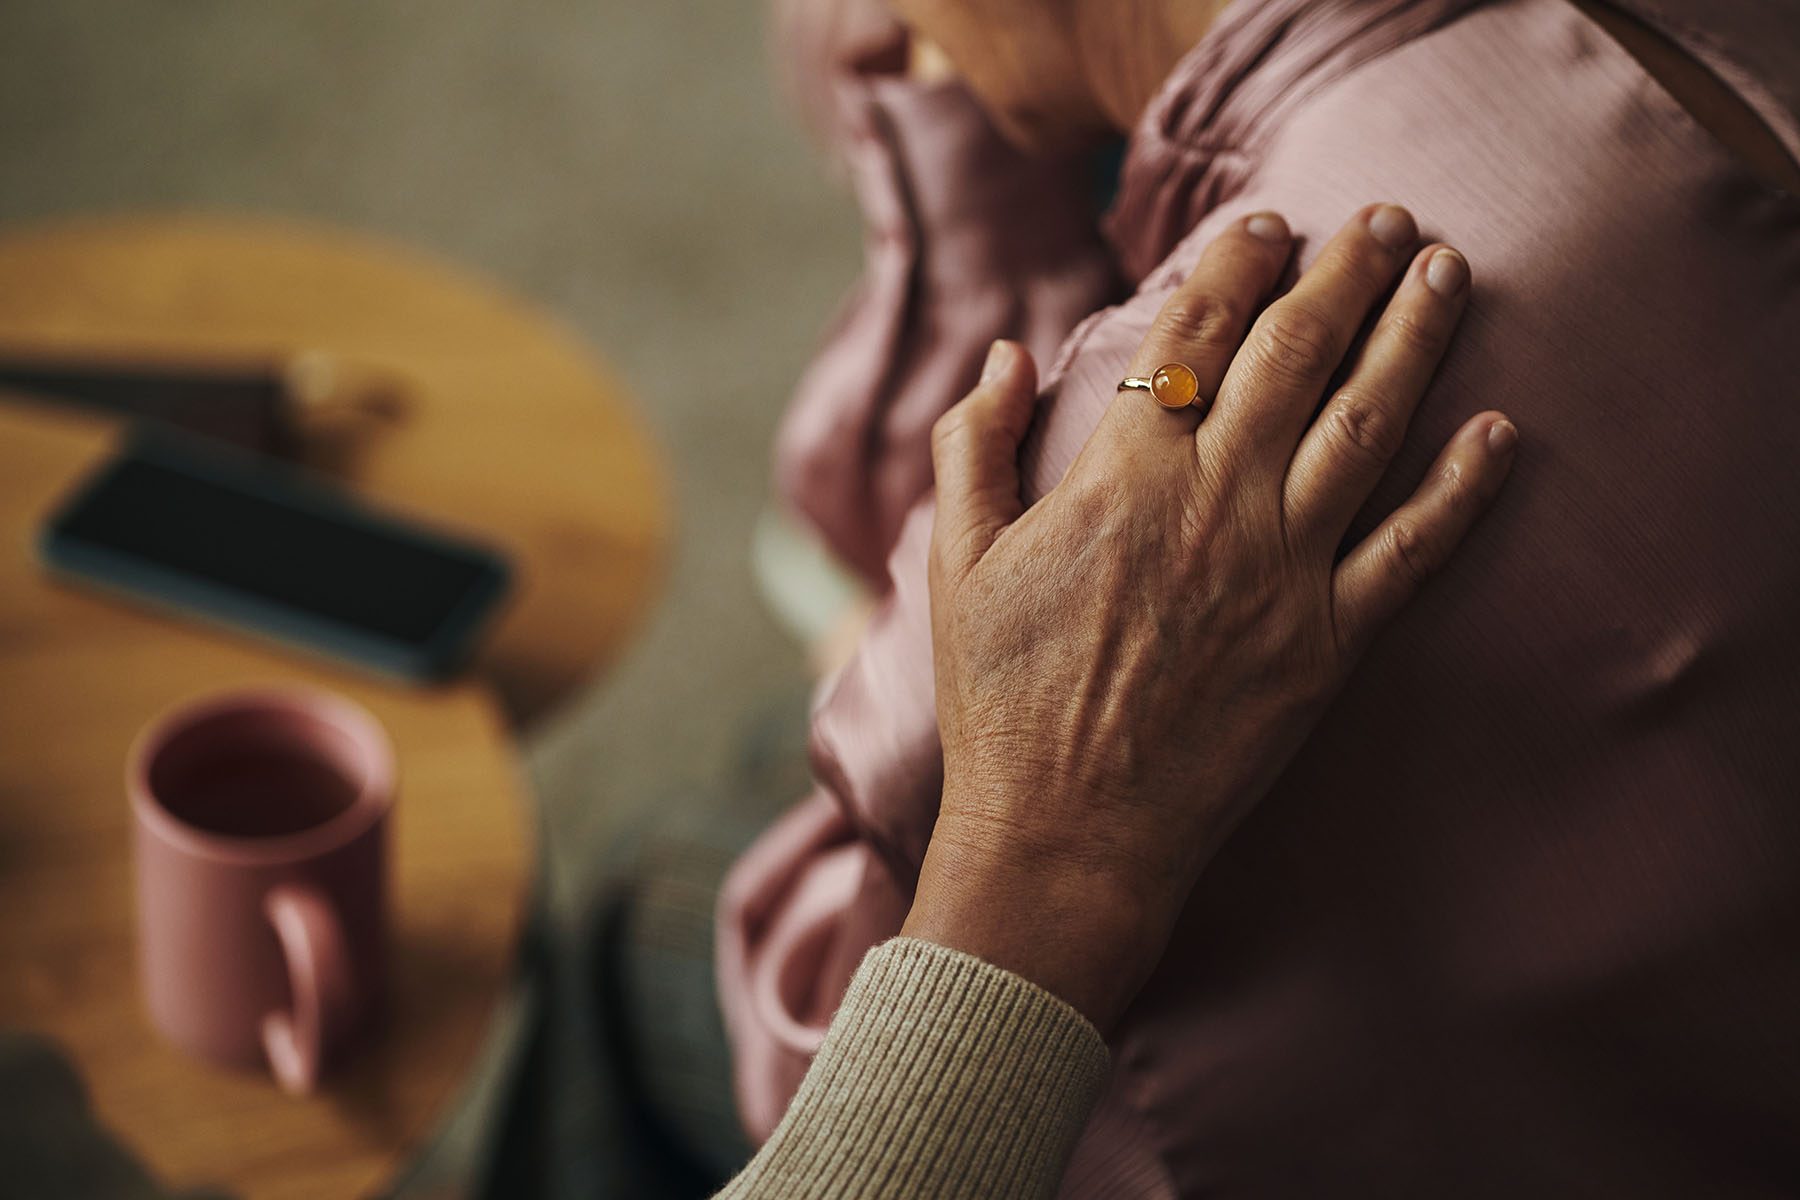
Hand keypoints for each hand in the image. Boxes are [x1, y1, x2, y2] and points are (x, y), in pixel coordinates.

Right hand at [904, 205, 1516, 1028]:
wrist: (1066, 831)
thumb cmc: (1000, 700)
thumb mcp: (955, 563)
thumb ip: (975, 446)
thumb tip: (1007, 353)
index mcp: (1123, 475)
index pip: (1193, 332)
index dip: (1235, 263)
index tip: (1267, 219)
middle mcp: (1216, 502)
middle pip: (1296, 353)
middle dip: (1343, 270)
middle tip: (1383, 216)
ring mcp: (1283, 570)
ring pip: (1368, 425)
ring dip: (1413, 338)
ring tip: (1447, 271)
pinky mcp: (1328, 642)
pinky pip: (1413, 550)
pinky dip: (1462, 488)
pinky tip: (1498, 432)